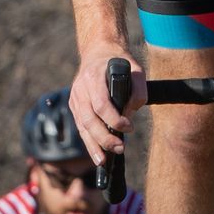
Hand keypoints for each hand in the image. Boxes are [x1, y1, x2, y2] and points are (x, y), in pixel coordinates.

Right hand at [69, 41, 143, 165]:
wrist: (98, 52)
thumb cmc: (119, 62)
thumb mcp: (136, 70)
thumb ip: (139, 91)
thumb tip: (129, 115)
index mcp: (94, 77)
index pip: (101, 104)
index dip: (114, 119)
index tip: (129, 127)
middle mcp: (80, 88)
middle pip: (89, 119)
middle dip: (104, 137)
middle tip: (120, 148)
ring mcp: (75, 97)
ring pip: (82, 126)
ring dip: (93, 145)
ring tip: (104, 161)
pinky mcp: (74, 106)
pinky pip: (80, 127)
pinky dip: (88, 142)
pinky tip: (97, 154)